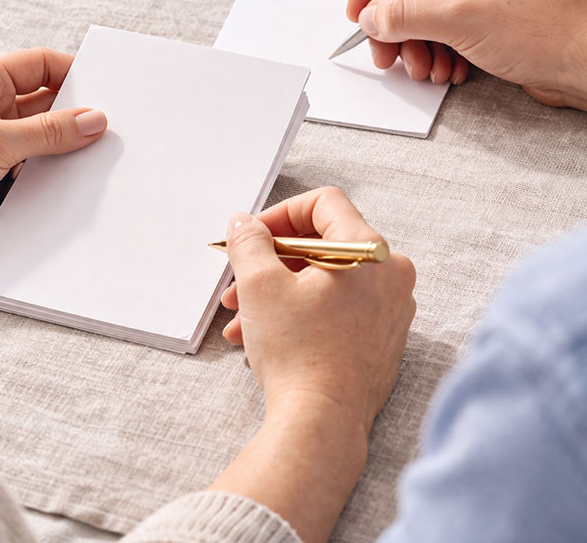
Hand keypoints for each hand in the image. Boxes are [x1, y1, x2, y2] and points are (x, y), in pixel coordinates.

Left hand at [0, 48, 106, 251]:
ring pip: (43, 140)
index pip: (42, 65)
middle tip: (109, 129)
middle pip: (48, 104)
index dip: (74, 73)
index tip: (107, 89)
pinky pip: (33, 170)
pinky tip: (70, 185)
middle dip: (76, 117)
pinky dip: (50, 176)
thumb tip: (94, 120)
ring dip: (64, 150)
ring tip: (96, 160)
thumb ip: (49, 131)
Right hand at [212, 188, 414, 542]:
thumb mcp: (260, 284)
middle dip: (271, 262)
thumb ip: (250, 242)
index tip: (253, 235)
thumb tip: (245, 224)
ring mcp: (390, 310)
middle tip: (239, 279)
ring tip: (241, 317)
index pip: (324, 204)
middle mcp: (390, 276)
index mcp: (370, 250)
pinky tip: (262, 335)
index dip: (280, 214)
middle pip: (321, 245)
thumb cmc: (298, 355)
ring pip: (325, 281)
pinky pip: (337, 309)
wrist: (322, 426)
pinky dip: (300, 313)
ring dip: (278, 292)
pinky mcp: (381, 340)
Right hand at [347, 0, 586, 109]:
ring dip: (413, 43)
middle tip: (385, 52)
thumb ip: (404, 14)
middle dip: (391, 21)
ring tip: (424, 68)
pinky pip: (438, 26)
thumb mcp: (462, 17)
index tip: (360, 11)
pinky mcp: (482, 10)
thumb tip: (370, 16)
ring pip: (418, 7)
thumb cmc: (548, 26)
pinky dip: (434, 50)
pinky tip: (448, 70)